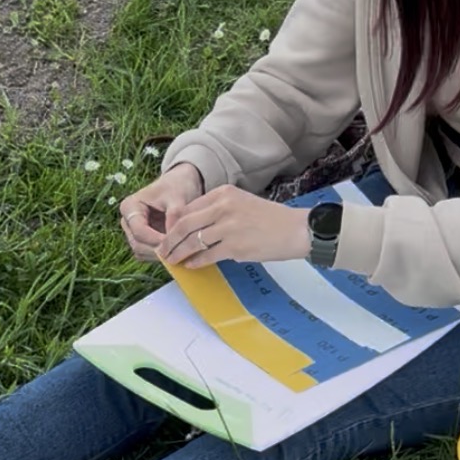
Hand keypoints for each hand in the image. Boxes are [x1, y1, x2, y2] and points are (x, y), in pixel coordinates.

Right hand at [119, 163, 203, 260]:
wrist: (182, 183)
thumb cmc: (177, 186)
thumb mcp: (177, 198)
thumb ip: (174, 216)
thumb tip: (172, 239)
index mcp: (130, 207)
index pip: (139, 231)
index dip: (156, 240)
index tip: (175, 244)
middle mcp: (127, 222)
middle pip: (138, 245)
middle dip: (158, 250)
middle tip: (180, 252)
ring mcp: (133, 233)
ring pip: (142, 252)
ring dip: (159, 255)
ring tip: (180, 252)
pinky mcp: (143, 241)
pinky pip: (148, 255)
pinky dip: (161, 256)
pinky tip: (177, 251)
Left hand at [160, 185, 311, 267]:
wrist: (297, 230)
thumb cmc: (270, 219)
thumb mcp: (241, 203)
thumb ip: (217, 210)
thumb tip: (192, 228)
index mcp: (223, 193)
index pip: (188, 208)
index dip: (173, 224)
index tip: (166, 235)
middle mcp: (223, 206)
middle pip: (184, 224)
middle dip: (169, 240)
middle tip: (162, 250)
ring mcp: (228, 227)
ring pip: (192, 241)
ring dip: (179, 253)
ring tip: (172, 260)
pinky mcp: (235, 246)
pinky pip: (206, 256)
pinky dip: (195, 261)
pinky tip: (190, 265)